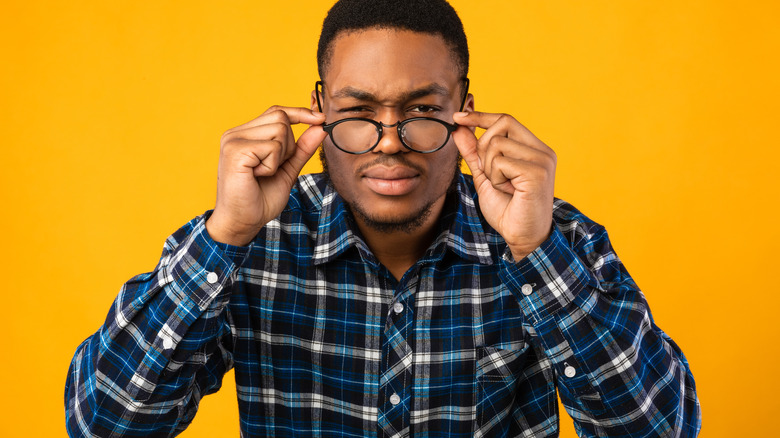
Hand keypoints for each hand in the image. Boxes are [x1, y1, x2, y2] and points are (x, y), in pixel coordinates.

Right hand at [206, 106, 326, 245]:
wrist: (242, 222)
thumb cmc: (260, 199)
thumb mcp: (288, 170)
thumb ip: (302, 148)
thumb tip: (320, 127)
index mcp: (245, 134)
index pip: (277, 111)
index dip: (300, 113)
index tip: (321, 119)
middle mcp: (236, 133)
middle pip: (281, 118)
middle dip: (288, 145)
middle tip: (272, 168)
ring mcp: (233, 140)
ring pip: (279, 130)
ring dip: (280, 157)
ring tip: (263, 173)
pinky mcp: (235, 151)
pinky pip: (271, 147)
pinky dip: (272, 165)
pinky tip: (257, 176)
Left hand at [452, 111, 555, 259]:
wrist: (522, 237)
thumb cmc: (508, 209)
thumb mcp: (485, 175)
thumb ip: (474, 152)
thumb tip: (459, 127)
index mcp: (534, 148)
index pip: (506, 119)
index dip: (480, 116)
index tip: (458, 116)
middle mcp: (542, 150)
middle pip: (502, 124)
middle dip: (484, 147)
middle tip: (490, 173)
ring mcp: (542, 160)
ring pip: (497, 144)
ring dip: (490, 168)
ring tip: (503, 186)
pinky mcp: (537, 172)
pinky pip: (501, 162)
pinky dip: (496, 178)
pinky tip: (508, 191)